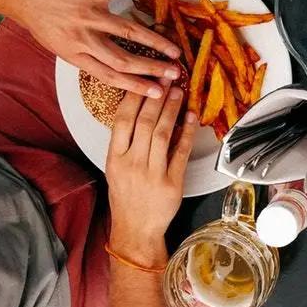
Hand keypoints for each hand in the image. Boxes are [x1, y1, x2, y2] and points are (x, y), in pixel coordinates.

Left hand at [4, 0, 181, 97]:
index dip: (136, 86)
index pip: (110, 76)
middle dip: (152, 69)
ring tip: (174, 49)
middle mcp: (81, 39)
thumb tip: (105, 57)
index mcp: (74, 54)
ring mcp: (85, 15)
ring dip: (155, 41)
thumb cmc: (33, 13)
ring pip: (127, 32)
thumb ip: (81, 49)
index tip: (157, 93)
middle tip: (174, 74)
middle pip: (123, 60)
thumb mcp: (55, 41)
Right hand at [105, 86, 195, 263]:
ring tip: (178, 92)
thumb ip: (126, 142)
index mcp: (115, 158)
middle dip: (157, 97)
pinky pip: (181, 152)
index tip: (144, 80)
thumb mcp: (116, 168)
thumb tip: (142, 111)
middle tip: (166, 78)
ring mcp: (152, 173)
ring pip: (163, 134)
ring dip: (172, 110)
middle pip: (145, 123)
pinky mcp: (172, 183)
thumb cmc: (126, 196)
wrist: (136, 229)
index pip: (122, 120)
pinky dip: (188, 133)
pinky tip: (192, 118)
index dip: (134, 97)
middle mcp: (132, 163)